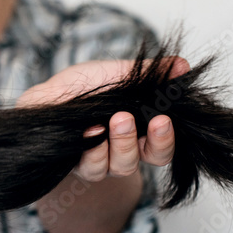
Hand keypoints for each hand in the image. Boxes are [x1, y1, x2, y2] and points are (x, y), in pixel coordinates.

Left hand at [16, 57, 189, 181]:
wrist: (50, 94)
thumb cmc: (88, 86)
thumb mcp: (121, 74)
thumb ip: (151, 74)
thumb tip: (182, 66)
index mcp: (139, 135)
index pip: (160, 150)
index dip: (165, 140)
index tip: (162, 120)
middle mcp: (122, 153)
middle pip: (140, 161)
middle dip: (137, 141)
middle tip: (127, 118)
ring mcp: (99, 162)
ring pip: (116, 166)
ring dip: (116, 144)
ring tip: (108, 122)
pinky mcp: (76, 165)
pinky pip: (89, 166)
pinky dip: (91, 148)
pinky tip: (88, 130)